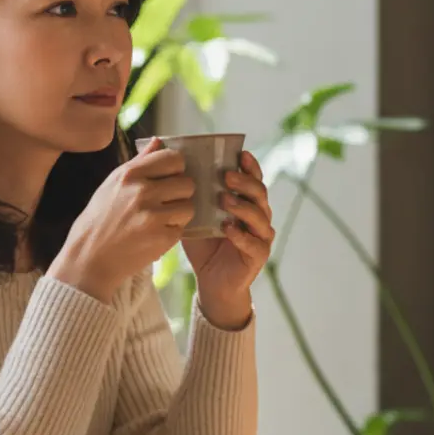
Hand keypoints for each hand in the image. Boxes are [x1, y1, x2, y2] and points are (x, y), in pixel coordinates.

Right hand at [48, 138, 195, 302]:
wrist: (88, 259)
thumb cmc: (99, 220)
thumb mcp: (112, 184)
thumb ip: (139, 162)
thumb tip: (158, 142)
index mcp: (130, 174)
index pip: (174, 158)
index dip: (176, 169)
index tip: (168, 178)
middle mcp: (142, 192)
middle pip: (187, 183)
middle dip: (180, 193)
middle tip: (166, 202)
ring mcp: (153, 217)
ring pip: (189, 206)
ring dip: (179, 213)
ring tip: (160, 219)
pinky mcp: (161, 239)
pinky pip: (182, 228)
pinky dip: (172, 232)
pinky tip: (154, 234)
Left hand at [183, 150, 273, 328]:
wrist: (212, 280)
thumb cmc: (205, 244)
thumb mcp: (197, 216)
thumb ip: (192, 195)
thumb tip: (172, 169)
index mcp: (247, 202)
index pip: (254, 179)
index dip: (250, 166)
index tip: (240, 154)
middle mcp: (259, 216)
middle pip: (260, 193)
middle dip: (244, 182)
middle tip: (226, 176)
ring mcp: (261, 236)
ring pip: (260, 216)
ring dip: (242, 206)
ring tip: (224, 200)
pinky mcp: (258, 256)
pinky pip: (254, 243)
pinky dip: (241, 235)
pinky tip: (227, 228)